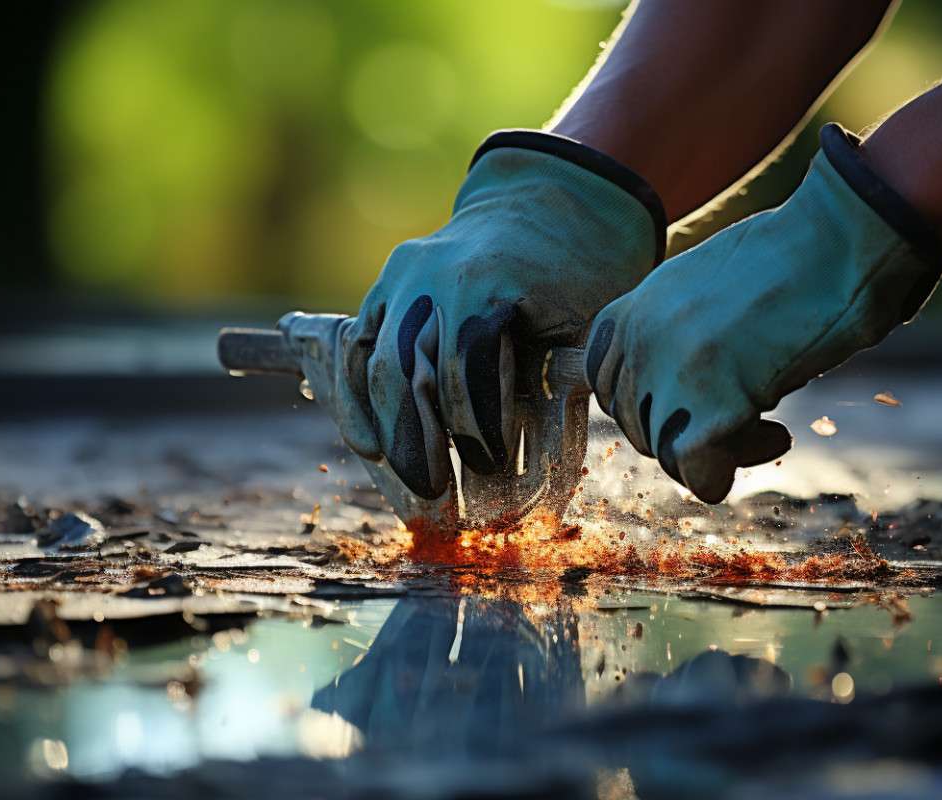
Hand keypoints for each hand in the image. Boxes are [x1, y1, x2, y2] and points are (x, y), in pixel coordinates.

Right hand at [335, 131, 665, 498]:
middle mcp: (432, 274)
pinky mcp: (387, 283)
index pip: (465, 369)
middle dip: (417, 440)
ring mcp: (403, 275)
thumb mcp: (586, 318)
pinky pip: (357, 344)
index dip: (475, 427)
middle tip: (433, 492)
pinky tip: (366, 444)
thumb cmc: (580, 269)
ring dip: (382, 426)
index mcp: (485, 280)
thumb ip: (559, 379)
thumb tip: (545, 467)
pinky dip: (354, 396)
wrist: (548, 201)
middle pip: (407, 371)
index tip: (490, 466)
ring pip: (373, 362)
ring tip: (401, 476)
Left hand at [584, 124, 941, 502]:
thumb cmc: (794, 257)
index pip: (610, 388)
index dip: (657, 405)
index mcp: (635, 307)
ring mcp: (672, 369)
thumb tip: (676, 386)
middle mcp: (641, 337)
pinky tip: (777, 435)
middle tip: (749, 416)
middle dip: (688, 432)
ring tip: (768, 424)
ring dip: (717, 450)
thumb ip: (673, 330)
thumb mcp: (708, 284)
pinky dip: (733, 471)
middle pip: (637, 425)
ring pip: (666, 452)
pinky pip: (699, 472)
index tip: (704, 398)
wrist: (843, 238)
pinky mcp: (713, 402)